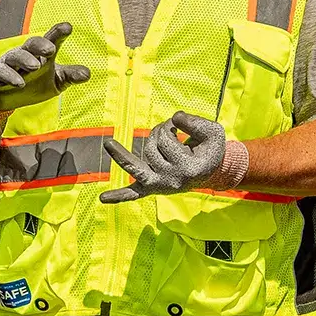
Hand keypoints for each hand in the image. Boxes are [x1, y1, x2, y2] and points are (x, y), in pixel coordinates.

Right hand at [0, 23, 90, 111]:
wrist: (8, 99)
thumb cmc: (35, 84)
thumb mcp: (56, 81)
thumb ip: (70, 76)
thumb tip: (87, 74)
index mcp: (41, 53)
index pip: (51, 39)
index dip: (58, 32)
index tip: (68, 27)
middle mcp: (25, 54)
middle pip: (32, 43)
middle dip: (40, 44)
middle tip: (51, 49)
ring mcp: (10, 63)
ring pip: (16, 56)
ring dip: (25, 60)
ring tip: (35, 66)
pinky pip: (1, 72)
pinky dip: (10, 76)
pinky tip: (20, 83)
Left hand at [101, 112, 228, 202]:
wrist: (211, 171)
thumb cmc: (210, 149)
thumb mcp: (212, 132)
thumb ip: (195, 122)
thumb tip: (174, 117)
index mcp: (188, 169)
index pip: (166, 140)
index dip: (169, 124)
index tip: (179, 123)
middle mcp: (172, 181)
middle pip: (150, 147)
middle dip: (158, 131)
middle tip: (172, 129)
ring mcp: (160, 186)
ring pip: (137, 160)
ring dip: (147, 142)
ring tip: (162, 137)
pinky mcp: (152, 189)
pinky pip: (133, 194)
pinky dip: (118, 196)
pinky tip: (103, 198)